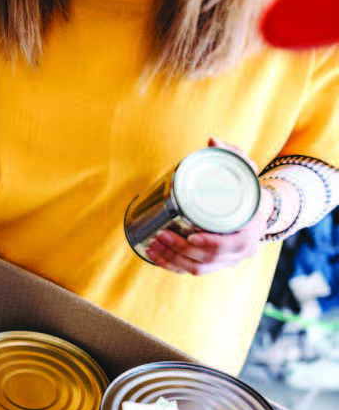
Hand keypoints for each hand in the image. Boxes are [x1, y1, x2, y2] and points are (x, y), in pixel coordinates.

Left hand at [143, 137, 268, 275]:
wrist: (257, 210)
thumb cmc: (248, 189)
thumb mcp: (246, 170)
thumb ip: (232, 154)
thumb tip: (212, 140)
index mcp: (251, 230)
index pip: (232, 244)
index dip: (210, 244)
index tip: (191, 236)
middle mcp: (241, 251)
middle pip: (209, 258)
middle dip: (181, 250)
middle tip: (161, 235)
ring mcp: (227, 260)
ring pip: (197, 267)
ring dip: (172, 259)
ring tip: (153, 245)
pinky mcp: (213, 264)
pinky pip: (191, 270)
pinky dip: (172, 266)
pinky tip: (155, 257)